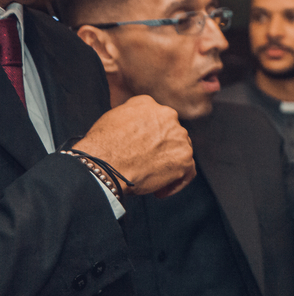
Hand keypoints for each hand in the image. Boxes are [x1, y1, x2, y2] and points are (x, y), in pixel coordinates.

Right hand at [72, 95, 194, 197]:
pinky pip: (188, 172)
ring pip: (181, 151)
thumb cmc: (103, 146)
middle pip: (172, 134)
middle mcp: (168, 116)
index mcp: (148, 104)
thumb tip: (138, 126)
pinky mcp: (183, 159)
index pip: (156, 119)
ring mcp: (179, 137)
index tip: (142, 147)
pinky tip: (160, 191)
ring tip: (151, 179)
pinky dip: (177, 182)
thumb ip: (131, 117)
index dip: (151, 135)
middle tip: (147, 164)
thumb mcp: (113, 118)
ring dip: (169, 165)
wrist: (104, 164)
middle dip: (162, 150)